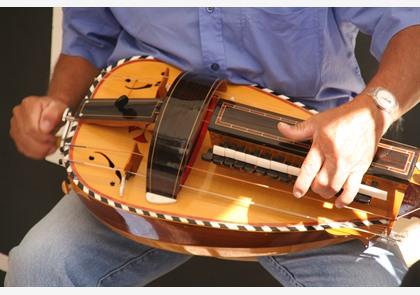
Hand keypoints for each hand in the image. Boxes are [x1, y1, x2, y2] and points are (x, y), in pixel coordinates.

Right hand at [10, 96, 67, 158]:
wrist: (52, 110)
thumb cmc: (55, 109)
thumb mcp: (60, 108)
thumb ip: (54, 114)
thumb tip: (46, 125)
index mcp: (29, 105)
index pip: (32, 128)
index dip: (45, 137)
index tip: (54, 137)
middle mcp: (19, 114)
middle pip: (27, 137)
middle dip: (43, 144)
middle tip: (54, 142)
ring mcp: (16, 125)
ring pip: (24, 145)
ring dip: (40, 150)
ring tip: (50, 145)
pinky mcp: (16, 135)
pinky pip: (23, 149)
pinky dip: (35, 152)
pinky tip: (44, 149)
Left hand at [277, 95, 391, 207]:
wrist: (368, 114)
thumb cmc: (342, 118)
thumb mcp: (316, 122)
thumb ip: (297, 130)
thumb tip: (281, 128)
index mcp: (322, 146)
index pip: (309, 169)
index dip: (301, 184)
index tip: (297, 193)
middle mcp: (336, 157)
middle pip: (321, 182)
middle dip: (314, 188)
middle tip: (312, 185)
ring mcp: (349, 164)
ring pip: (335, 188)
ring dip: (326, 193)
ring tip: (323, 190)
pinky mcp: (361, 167)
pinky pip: (353, 189)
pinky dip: (345, 199)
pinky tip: (339, 203)